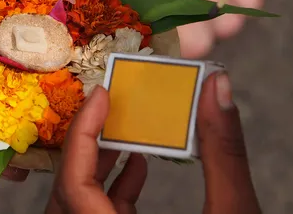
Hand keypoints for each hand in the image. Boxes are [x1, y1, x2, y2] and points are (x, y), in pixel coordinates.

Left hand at [47, 73, 260, 213]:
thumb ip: (224, 153)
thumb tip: (218, 89)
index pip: (74, 186)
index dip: (83, 135)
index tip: (101, 96)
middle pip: (68, 193)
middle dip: (84, 145)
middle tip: (107, 107)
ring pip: (78, 204)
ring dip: (97, 164)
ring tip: (122, 128)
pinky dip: (114, 186)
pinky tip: (139, 163)